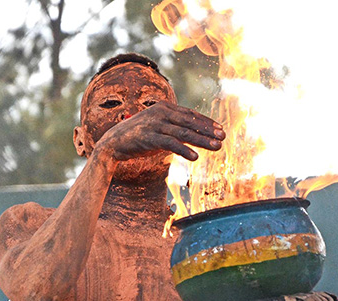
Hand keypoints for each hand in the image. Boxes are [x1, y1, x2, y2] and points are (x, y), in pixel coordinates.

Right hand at [94, 101, 224, 162]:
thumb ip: (174, 127)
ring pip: (184, 133)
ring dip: (202, 141)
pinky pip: (171, 144)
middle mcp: (161, 113)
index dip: (207, 122)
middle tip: (223, 137)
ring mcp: (155, 124)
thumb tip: (194, 133)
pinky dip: (184, 150)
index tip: (220, 129)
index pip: (190, 114)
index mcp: (164, 107)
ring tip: (217, 147)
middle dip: (208, 131)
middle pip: (190, 122)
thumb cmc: (139, 136)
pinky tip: (195, 157)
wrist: (114, 142)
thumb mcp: (158, 127)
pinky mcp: (150, 138)